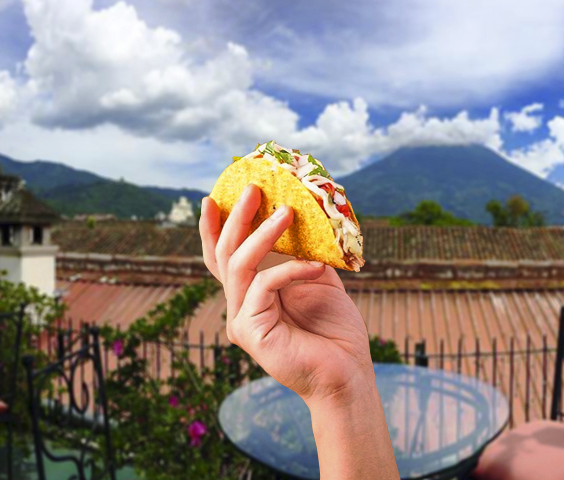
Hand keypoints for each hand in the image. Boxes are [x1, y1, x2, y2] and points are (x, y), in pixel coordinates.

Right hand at [199, 184, 373, 404]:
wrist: (348, 375)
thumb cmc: (335, 333)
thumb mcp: (318, 281)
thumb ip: (302, 255)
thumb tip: (300, 218)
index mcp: (252, 296)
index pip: (224, 259)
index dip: (215, 229)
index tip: (215, 198)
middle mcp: (240, 307)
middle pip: (223, 256)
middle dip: (235, 219)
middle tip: (253, 189)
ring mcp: (241, 320)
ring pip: (238, 265)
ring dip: (261, 234)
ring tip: (286, 211)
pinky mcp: (250, 331)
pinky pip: (263, 286)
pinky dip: (290, 270)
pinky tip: (315, 266)